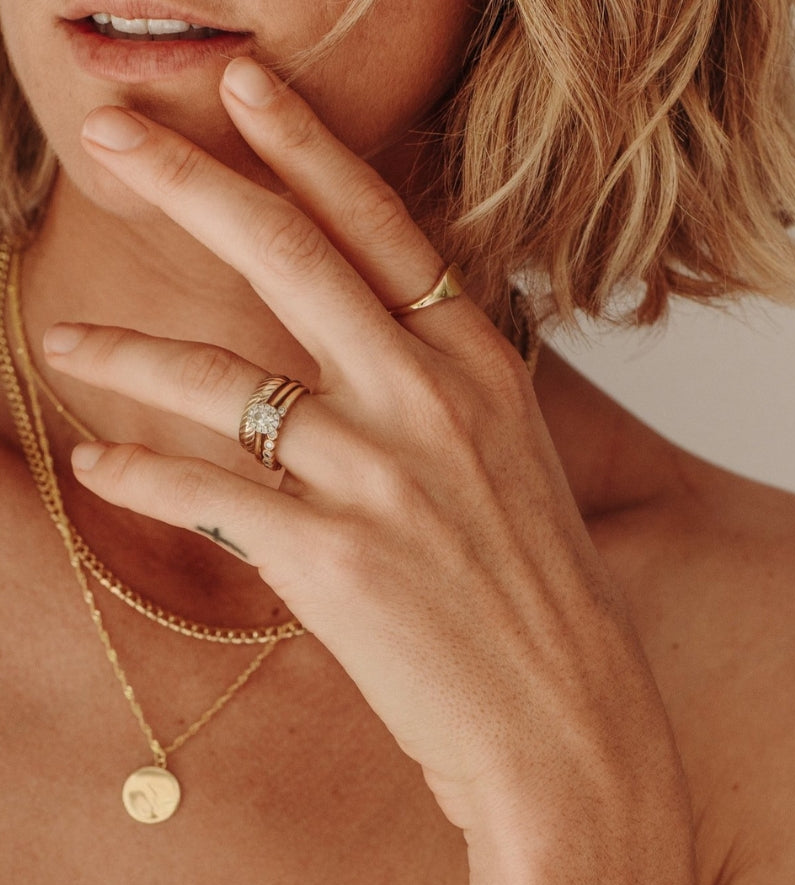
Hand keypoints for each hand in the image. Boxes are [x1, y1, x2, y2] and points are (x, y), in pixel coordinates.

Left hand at [47, 57, 674, 837]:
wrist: (564, 722)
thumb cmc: (535, 599)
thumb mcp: (508, 465)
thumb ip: (439, 394)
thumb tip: (361, 349)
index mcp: (482, 369)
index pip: (383, 228)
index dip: (308, 148)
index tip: (247, 88)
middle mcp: (431, 403)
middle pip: (290, 260)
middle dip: (192, 182)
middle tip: (112, 136)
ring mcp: (382, 478)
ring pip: (223, 380)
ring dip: (127, 353)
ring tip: (66, 340)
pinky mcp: (334, 561)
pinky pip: (206, 495)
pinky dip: (138, 474)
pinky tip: (95, 463)